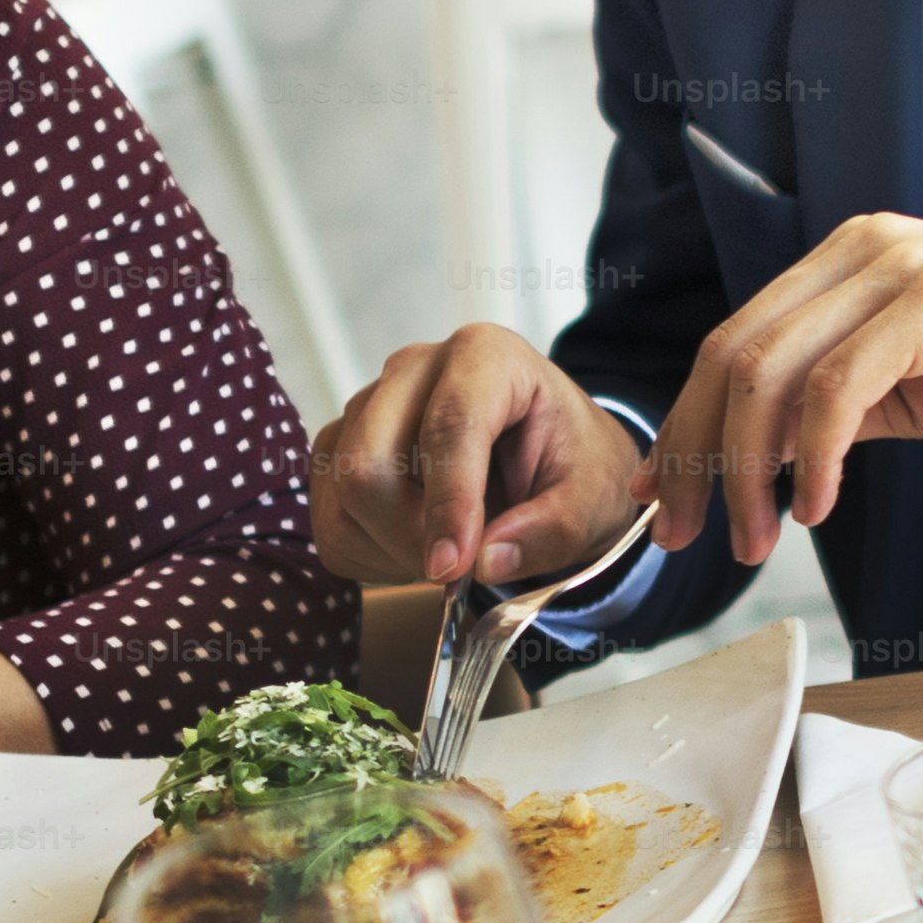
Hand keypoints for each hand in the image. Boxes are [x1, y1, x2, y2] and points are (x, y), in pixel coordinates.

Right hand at [310, 323, 647, 587]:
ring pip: (345, 496)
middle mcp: (414, 368)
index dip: (448, 502)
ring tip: (453, 545)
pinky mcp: (339, 446)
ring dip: (396, 548)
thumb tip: (487, 561)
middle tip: (461, 567)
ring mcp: (367, 405)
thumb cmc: (571, 464)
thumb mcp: (592, 499)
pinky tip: (421, 542)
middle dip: (411, 534)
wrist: (549, 455)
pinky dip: (375, 555)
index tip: (455, 567)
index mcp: (485, 356)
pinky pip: (331, 522)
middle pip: (369, 462)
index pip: (448, 425)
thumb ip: (550, 530)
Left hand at [641, 214, 922, 564]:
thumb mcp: (917, 389)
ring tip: (755, 538)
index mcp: (846, 261)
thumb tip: (760, 458)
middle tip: (684, 532)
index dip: (689, 421)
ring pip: (771, 372)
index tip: (664, 494)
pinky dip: (815, 456)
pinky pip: (838, 388)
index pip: (735, 340)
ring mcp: (894, 267)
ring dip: (748, 469)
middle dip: (695, 452)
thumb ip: (837, 408)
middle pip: (733, 354)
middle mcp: (858, 249)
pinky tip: (818, 508)